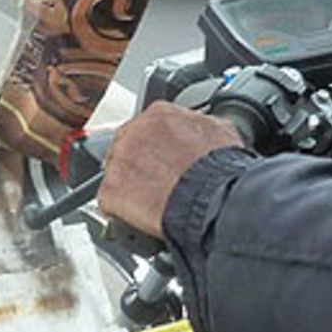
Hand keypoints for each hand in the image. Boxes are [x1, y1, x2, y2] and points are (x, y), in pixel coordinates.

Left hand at [99, 102, 244, 238]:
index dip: (155, 146)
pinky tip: (140, 215)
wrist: (212, 200)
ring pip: (116, 173)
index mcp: (158, 115)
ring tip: (150, 201)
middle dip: (139, 165)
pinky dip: (122, 211)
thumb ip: (198, 126)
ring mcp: (118, 162)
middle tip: (156, 182)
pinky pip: (109, 201)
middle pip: (126, 148)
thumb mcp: (221, 131)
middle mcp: (132, 133)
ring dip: (130, 187)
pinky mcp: (110, 191)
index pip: (147, 126)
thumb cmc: (220, 170)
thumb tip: (198, 129)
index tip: (162, 158)